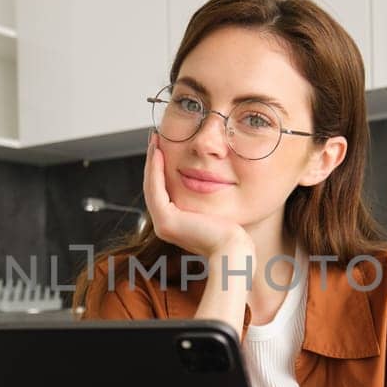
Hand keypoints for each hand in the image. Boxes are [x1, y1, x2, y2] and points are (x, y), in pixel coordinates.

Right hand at [141, 132, 251, 257]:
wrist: (234, 248)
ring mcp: (163, 225)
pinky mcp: (166, 221)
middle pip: (155, 187)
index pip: (164, 191)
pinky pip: (156, 189)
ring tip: (154, 140)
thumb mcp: (218, 210)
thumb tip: (217, 181)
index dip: (162, 168)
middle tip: (156, 138)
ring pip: (152, 186)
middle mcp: (165, 226)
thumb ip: (209, 199)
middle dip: (154, 161)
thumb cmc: (233, 233)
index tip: (164, 146)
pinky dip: (155, 169)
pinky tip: (159, 152)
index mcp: (176, 224)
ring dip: (152, 162)